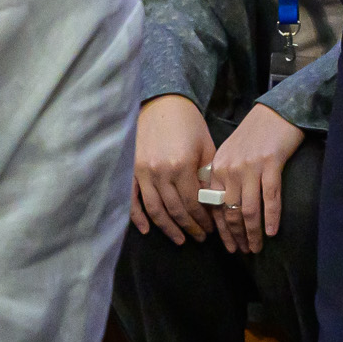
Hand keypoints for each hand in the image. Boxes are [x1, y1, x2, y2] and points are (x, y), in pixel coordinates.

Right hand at [130, 93, 216, 241]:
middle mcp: (160, 172)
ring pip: (155, 210)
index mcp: (181, 166)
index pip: (194, 203)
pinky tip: (146, 230)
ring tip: (180, 239)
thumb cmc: (188, 123)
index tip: (211, 228)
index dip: (203, 219)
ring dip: (168, 228)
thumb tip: (212, 202)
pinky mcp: (130, 170)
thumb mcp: (206, 146)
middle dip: (190, 227)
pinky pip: (132, 199)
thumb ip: (208, 174)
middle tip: (200, 237)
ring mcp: (142, 172)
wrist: (162, 102)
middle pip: (176, 210)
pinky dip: (138, 217)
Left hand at [206, 102, 303, 247]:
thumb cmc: (254, 135)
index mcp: (217, 169)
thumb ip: (224, 178)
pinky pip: (270, 197)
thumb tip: (223, 209)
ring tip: (257, 247)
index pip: (215, 207)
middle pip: (231, 212)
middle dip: (237, 236)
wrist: (276, 113)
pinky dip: (271, 217)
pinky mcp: (270, 164)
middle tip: (244, 251)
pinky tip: (271, 232)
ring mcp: (250, 167)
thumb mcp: (230, 154)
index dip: (223, 231)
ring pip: (249, 209)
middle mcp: (230, 169)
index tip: (229, 246)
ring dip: (253, 233)